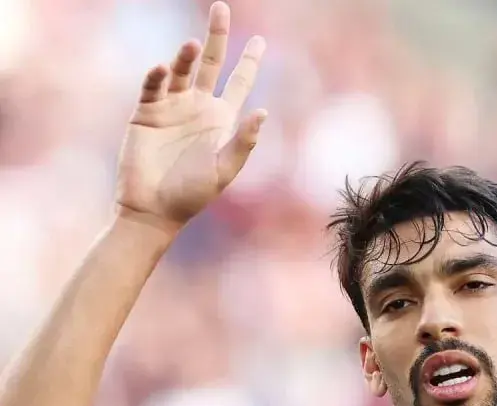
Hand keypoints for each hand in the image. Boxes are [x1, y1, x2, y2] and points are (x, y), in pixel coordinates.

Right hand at [115, 1, 265, 234]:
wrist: (154, 209)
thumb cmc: (192, 195)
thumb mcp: (224, 170)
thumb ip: (244, 142)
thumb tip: (264, 111)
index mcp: (221, 120)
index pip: (238, 83)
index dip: (249, 62)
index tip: (261, 40)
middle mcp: (197, 107)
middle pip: (210, 64)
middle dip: (217, 37)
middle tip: (221, 8)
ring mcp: (171, 107)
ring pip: (181, 70)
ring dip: (186, 56)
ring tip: (194, 44)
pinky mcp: (146, 112)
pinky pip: (152, 87)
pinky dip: (156, 76)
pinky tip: (161, 67)